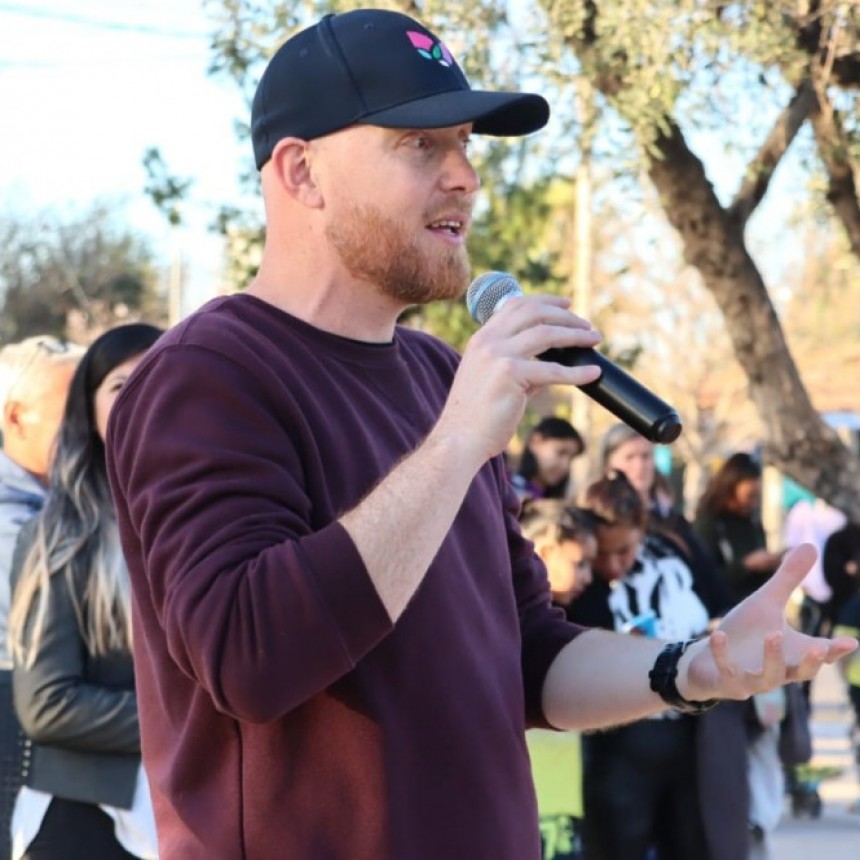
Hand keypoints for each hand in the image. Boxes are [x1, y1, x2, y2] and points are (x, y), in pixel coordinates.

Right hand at [435, 294, 601, 464]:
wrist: (459, 439)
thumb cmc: (477, 418)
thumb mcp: (494, 382)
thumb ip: (520, 369)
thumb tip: (551, 367)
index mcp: (482, 339)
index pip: (515, 305)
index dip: (544, 301)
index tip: (566, 305)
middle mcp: (488, 341)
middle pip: (533, 313)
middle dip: (565, 316)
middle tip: (587, 327)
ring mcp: (497, 355)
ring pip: (546, 334)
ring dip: (575, 335)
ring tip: (594, 340)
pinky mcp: (510, 374)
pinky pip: (553, 369)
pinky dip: (577, 372)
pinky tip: (592, 374)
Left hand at [678, 544, 856, 701]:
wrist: (709, 659)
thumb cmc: (745, 632)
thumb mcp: (767, 602)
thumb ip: (789, 579)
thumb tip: (811, 545)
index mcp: (792, 653)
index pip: (820, 654)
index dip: (836, 650)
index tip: (851, 642)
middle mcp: (778, 671)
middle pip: (801, 673)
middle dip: (811, 662)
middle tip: (820, 647)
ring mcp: (752, 680)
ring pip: (769, 678)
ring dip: (773, 659)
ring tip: (774, 635)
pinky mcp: (728, 683)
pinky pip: (727, 672)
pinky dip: (722, 655)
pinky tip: (718, 634)